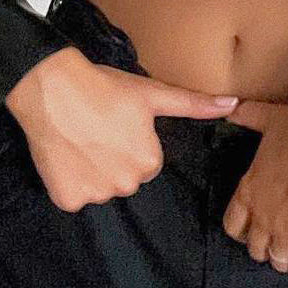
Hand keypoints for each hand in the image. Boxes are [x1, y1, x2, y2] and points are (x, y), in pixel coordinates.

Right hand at [5, 48, 239, 212]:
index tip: (119, 123)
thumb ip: (193, 104)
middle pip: (125, 176)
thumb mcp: (153, 94)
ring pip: (100, 187)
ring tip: (81, 137)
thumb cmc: (106, 88)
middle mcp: (126, 185)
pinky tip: (66, 153)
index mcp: (149, 163)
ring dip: (93, 169)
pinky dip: (69, 180)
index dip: (133, 140)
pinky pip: (74, 196)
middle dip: (115, 157)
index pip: (148, 161)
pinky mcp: (67, 200)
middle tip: (100, 129)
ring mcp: (95, 195)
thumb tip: (233, 104)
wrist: (54, 88)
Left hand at [220, 98, 287, 283]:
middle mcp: (261, 217)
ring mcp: (283, 233)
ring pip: (277, 262)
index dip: (243, 228)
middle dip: (266, 245)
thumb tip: (229, 108)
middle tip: (281, 235)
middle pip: (254, 249)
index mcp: (248, 190)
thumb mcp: (267, 117)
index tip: (254, 224)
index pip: (232, 225)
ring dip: (286, 257)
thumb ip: (246, 116)